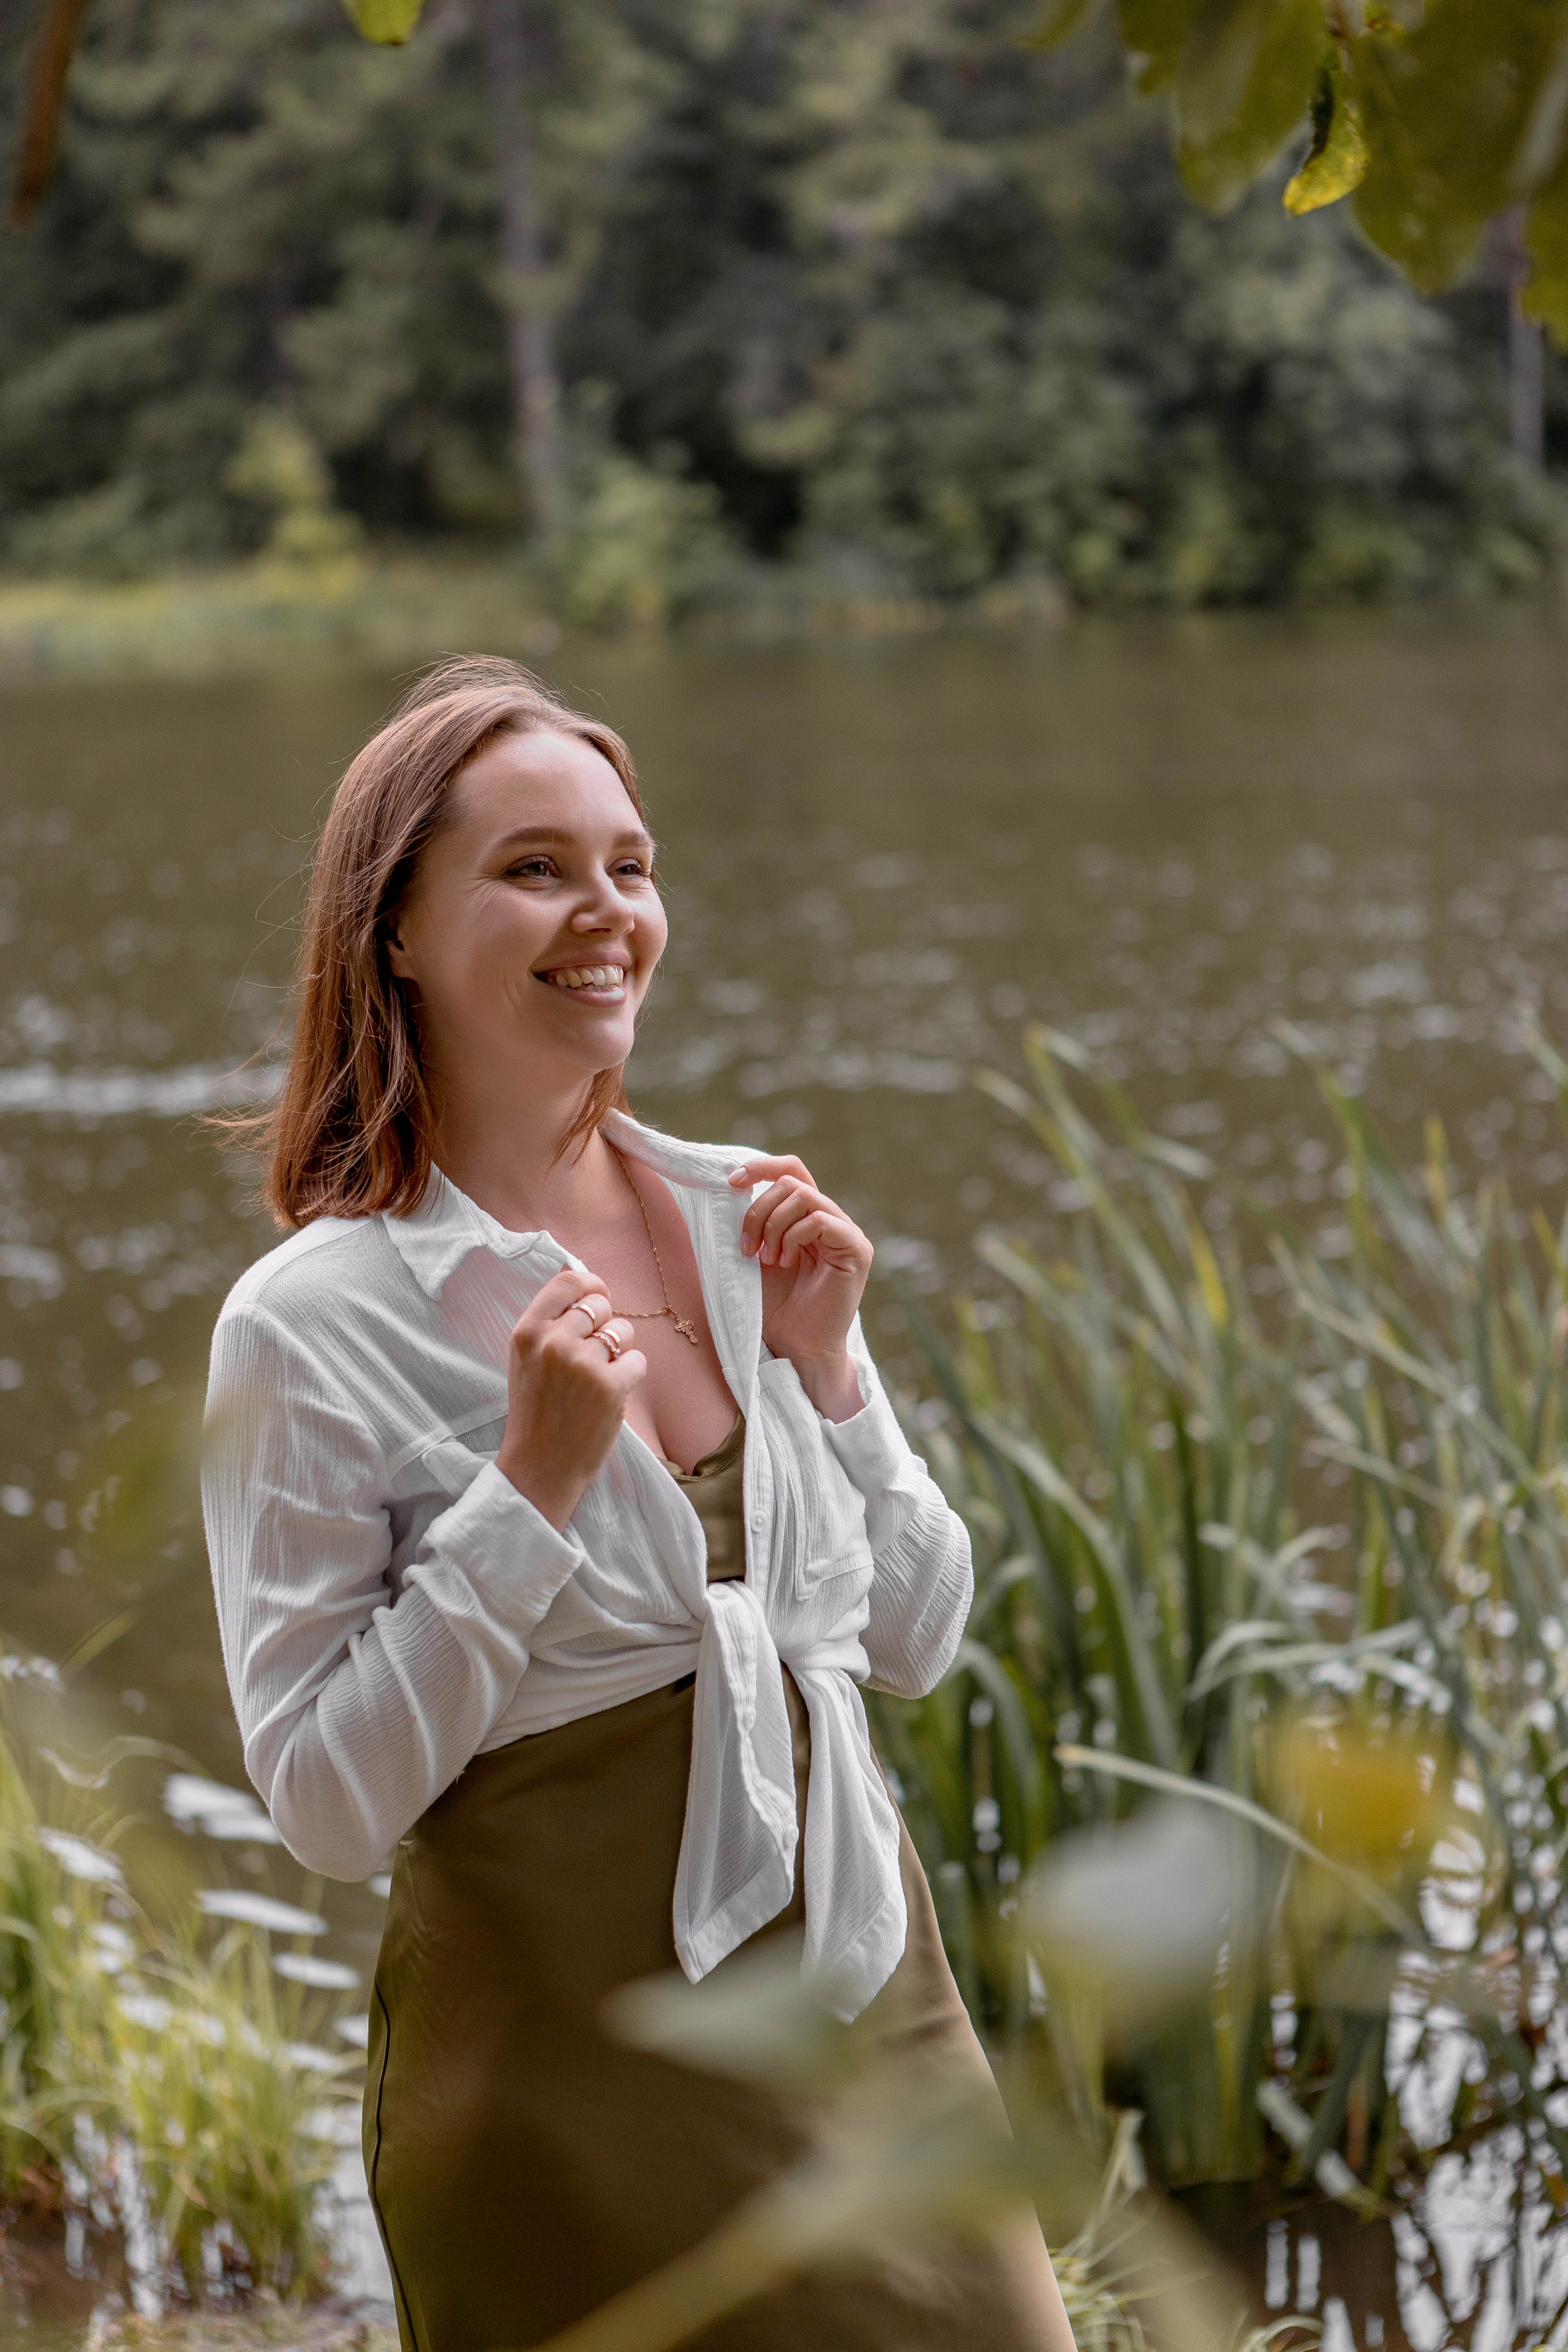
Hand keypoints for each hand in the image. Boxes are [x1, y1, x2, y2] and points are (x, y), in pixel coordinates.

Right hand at [495, 1267, 645, 1529]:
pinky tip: (611, 1395)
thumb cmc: (535, 1413)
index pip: (568, 1281)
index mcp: (527, 1332)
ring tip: (599, 1378)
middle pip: (600, 1304)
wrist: (539, 1468)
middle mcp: (552, 1342)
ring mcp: (581, 1363)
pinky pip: (638, 1361)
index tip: (598, 1300)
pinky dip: (631, 1377)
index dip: (591, 1286)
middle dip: (605, 1325)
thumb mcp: (526, 1360)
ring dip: (619, 1351)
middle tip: (593, 1357)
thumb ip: (549, 1324)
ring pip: (623, 1331)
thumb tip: (586, 1284)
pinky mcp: (609, 1386)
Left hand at [728, 1155, 870, 1422]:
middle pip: (791, 1181)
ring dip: (773, 1226)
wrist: (795, 1349)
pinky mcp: (856, 1249)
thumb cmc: (773, 1309)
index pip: (791, 1170)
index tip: (730, 1181)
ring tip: (767, 1260)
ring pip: (804, 1196)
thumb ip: (751, 1221)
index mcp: (806, 1218)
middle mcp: (830, 1220)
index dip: (761, 1167)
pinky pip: (820, 1220)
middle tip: (747, 1248)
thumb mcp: (753, 1256)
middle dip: (758, 1210)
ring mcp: (846, 1233)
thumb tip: (731, 1182)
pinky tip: (786, 1263)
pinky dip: (794, 1236)